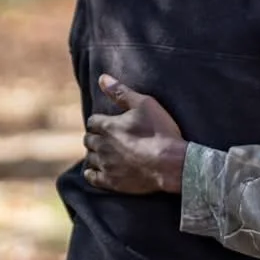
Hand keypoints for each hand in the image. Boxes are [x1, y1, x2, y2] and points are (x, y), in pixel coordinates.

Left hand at [82, 75, 186, 194]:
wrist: (171, 164)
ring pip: (89, 158)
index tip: (107, 123)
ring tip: (104, 153)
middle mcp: (102, 146)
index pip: (93, 122)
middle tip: (107, 138)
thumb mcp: (144, 104)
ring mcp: (106, 165)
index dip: (100, 121)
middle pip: (89, 140)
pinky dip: (92, 173)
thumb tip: (102, 78)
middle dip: (96, 137)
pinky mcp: (111, 182)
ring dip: (95, 154)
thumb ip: (121, 92)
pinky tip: (97, 170)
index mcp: (107, 126)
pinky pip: (92, 178)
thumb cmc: (160, 131)